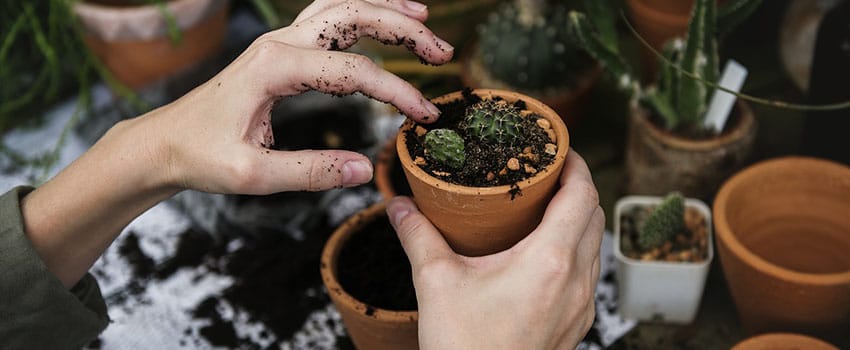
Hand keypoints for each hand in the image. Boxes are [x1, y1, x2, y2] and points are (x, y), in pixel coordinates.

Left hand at [150, 0, 453, 194]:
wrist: (163, 142)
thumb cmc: (201, 156)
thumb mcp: (253, 175)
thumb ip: (311, 172)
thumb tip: (365, 170)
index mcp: (274, 69)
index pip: (353, 72)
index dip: (396, 92)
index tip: (424, 117)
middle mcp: (279, 44)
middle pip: (353, 16)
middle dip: (404, 28)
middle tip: (442, 52)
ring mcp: (279, 42)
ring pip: (341, 7)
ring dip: (385, 10)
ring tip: (424, 19)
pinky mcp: (280, 51)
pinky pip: (327, 18)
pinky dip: (360, 13)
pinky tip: (382, 22)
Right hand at [387, 150, 603, 348]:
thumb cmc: (466, 348)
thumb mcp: (436, 283)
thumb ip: (418, 236)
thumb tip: (399, 206)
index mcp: (550, 261)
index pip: (582, 195)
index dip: (576, 164)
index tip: (560, 148)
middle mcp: (575, 281)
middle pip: (594, 216)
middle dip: (577, 187)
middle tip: (547, 173)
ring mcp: (581, 307)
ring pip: (594, 246)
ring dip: (577, 220)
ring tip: (544, 208)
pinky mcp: (576, 325)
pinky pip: (586, 274)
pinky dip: (574, 251)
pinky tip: (542, 254)